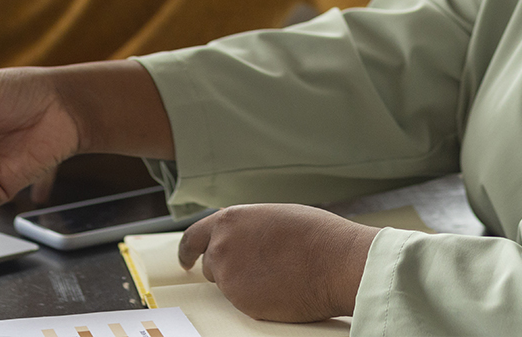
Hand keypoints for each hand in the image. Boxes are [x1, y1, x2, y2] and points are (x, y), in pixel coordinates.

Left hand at [178, 204, 379, 321]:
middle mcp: (222, 248)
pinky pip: (243, 302)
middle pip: (212, 264)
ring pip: (228, 285)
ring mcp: (229, 278)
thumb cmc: (314, 235)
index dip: (187, 251)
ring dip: (243, 281)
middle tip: (257, 266)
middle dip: (228, 266)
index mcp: (230, 221)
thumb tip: (241, 237)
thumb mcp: (273, 216)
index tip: (186, 260)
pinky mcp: (242, 304)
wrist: (335, 262)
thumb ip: (247, 227)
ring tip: (277, 272)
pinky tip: (280, 287)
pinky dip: (256, 297)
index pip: (193, 237)